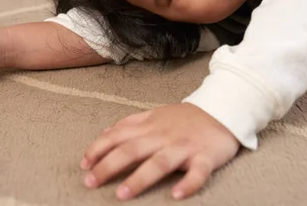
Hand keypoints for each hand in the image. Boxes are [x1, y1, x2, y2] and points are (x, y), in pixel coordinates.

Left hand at [80, 103, 239, 200]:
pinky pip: (197, 173)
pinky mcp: (205, 157)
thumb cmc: (185, 118)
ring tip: (122, 194)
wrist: (222, 110)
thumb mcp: (155, 114)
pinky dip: (188, 184)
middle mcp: (164, 136)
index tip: (84, 164)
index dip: (98, 148)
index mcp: (150, 126)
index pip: (118, 135)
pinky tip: (176, 195)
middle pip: (132, 149)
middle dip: (109, 166)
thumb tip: (105, 134)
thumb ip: (130, 124)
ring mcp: (184, 147)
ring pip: (160, 162)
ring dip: (139, 178)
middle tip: (91, 182)